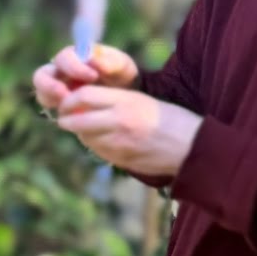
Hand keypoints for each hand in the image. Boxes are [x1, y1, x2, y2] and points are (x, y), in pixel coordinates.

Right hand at [33, 41, 138, 113]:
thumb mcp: (121, 66)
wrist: (124, 94)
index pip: (64, 58)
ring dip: (50, 101)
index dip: (74, 67)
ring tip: (66, 108)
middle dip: (50, 86)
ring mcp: (57, 88)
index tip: (93, 76)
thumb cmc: (120, 74)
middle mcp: (60, 71)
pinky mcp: (61, 105)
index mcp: (74, 56)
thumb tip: (92, 59)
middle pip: (42, 76)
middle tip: (65, 95)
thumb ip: (110, 62)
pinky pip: (52, 110)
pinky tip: (73, 117)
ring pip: (42, 94)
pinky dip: (59, 113)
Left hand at [54, 84, 201, 183]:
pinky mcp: (120, 159)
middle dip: (66, 119)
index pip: (84, 96)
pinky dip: (94, 145)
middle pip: (77, 119)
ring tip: (86, 128)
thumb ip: (115, 101)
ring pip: (84, 137)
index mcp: (126, 101)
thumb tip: (87, 104)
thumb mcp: (143, 101)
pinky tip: (102, 141)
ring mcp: (118, 143)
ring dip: (80, 132)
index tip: (67, 101)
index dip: (70, 99)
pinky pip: (97, 150)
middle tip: (64, 117)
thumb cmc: (171, 120)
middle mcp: (118, 121)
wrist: (192, 147)